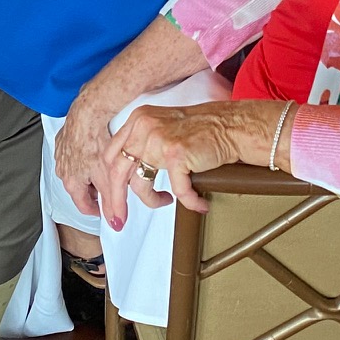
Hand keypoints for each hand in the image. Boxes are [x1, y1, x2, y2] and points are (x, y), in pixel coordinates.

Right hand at [53, 100, 125, 223]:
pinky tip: (95, 147)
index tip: (106, 209)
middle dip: (94, 189)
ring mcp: (61, 153)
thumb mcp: (108, 178)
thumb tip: (117, 221)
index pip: (83, 206)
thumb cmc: (94, 142)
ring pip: (76, 169)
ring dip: (88, 171)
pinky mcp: (64, 138)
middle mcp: (62, 169)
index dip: (98, 210)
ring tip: (103, 164)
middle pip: (80, 188)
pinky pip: (73, 151)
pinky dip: (84, 153)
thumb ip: (113, 202)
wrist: (87, 113)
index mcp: (71, 182)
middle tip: (109, 185)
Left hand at [99, 102, 264, 225]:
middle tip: (119, 219)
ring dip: (153, 202)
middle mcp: (144, 126)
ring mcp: (159, 139)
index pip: (109, 155)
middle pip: (115, 172)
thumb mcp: (162, 127)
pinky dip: (189, 201)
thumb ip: (141, 144)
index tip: (111, 202)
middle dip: (115, 202)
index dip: (107, 183)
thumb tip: (125, 177)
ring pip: (141, 186)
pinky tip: (197, 203)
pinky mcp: (177, 154)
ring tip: (165, 201)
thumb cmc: (202, 130)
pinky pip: (177, 191)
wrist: (231, 124)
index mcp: (137, 120)